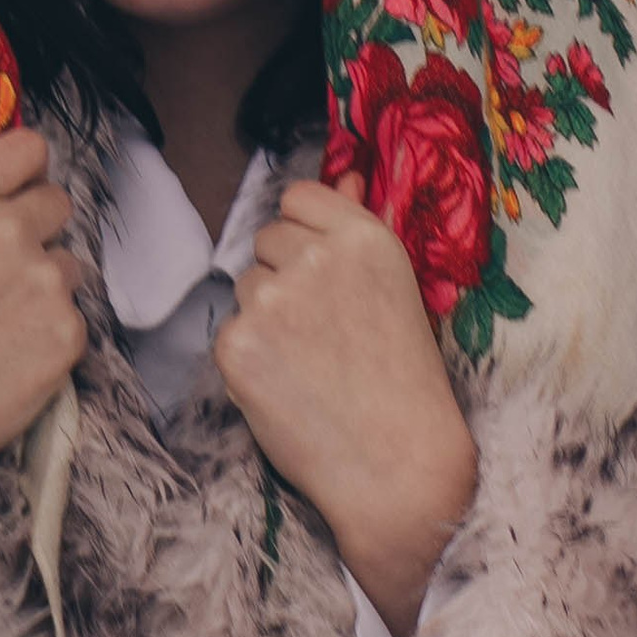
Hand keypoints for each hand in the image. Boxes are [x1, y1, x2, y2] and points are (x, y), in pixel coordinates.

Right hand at [0, 128, 84, 527]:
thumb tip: (3, 199)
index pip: (28, 149)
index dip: (25, 174)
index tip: (19, 192)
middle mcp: (7, 230)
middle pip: (57, 203)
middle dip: (37, 232)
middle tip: (2, 275)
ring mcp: (44, 280)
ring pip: (68, 266)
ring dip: (45, 288)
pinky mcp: (69, 332)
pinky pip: (74, 318)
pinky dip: (51, 337)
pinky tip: (9, 359)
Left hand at [214, 176, 478, 636]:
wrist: (396, 463)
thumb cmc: (405, 379)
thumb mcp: (397, 289)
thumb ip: (362, 225)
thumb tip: (346, 173)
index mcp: (363, 238)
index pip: (299, 197)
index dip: (305, 233)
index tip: (323, 270)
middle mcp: (315, 258)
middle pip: (267, 239)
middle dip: (285, 274)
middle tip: (324, 329)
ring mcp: (271, 300)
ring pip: (247, 286)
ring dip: (267, 316)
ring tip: (311, 362)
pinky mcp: (237, 344)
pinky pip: (231, 331)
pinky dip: (251, 357)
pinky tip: (288, 385)